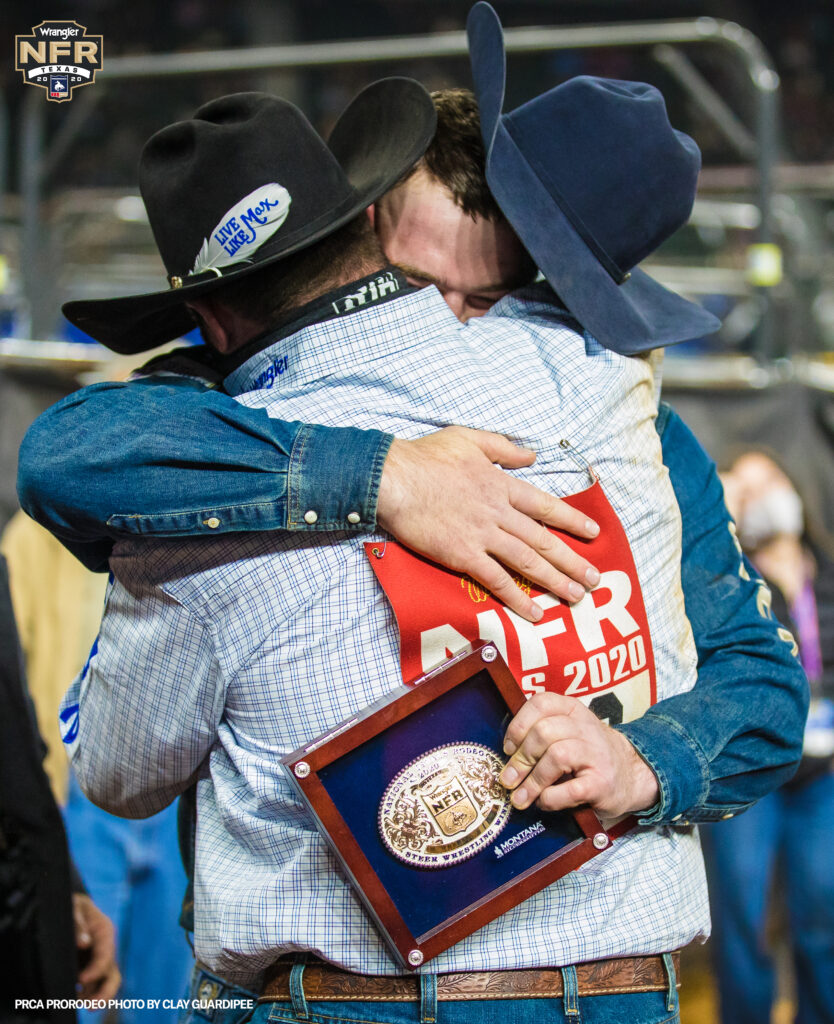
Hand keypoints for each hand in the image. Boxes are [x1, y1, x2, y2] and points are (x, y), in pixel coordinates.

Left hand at [73, 893, 120, 999]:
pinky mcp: (89, 967)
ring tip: (77, 1005)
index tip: (80, 980)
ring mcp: (99, 959)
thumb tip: (84, 943)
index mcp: (105, 932)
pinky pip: (92, 985)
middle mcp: (106, 948)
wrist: (72, 907)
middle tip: (91, 1007)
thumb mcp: (74, 906)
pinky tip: (72, 998)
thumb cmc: (73, 905)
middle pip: (112, 974)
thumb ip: (78, 923)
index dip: (95, 970)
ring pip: (104, 984)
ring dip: (94, 997)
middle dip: (105, 993)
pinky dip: (85, 994)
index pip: (106, 955)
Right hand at [377, 426, 600, 621]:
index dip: (571, 520)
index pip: (545, 505)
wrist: (394, 479)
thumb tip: (531, 455)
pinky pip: (497, 580)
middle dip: (572, 560)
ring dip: (555, 581)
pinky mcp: (463, 555)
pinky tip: (534, 612)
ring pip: (528, 561)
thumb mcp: (469, 439)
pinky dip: (518, 597)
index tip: (593, 533)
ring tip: (577, 596)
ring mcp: (482, 535)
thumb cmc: (426, 457)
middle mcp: (499, 512)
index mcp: (501, 484)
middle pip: (543, 539)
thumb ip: (503, 447)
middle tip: (594, 579)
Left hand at [499, 692, 658, 817]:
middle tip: (509, 779)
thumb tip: (505, 758)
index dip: (519, 725)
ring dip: (532, 781)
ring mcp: (596, 754)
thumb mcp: (570, 733)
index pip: (541, 703)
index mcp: (574, 710)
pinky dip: (551, 798)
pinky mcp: (602, 783)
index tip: (508, 748)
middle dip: (521, 759)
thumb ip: (541, 734)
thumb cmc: (590, 754)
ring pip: (556, 756)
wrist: (632, 775)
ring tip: (521, 797)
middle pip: (544, 732)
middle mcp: (586, 728)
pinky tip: (545, 802)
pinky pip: (570, 789)